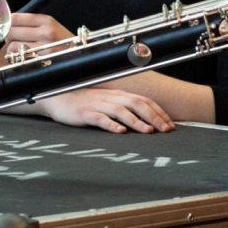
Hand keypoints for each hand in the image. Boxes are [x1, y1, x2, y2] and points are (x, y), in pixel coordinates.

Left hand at [2, 13, 74, 55]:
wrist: (79, 58)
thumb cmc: (64, 44)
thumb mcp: (52, 27)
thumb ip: (33, 24)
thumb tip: (10, 23)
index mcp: (47, 21)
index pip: (16, 17)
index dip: (7, 23)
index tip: (7, 27)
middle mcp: (46, 32)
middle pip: (11, 31)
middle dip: (8, 36)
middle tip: (13, 40)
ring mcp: (44, 47)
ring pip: (12, 45)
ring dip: (12, 49)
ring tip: (21, 50)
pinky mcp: (41, 60)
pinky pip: (19, 57)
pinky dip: (17, 58)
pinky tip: (24, 58)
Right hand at [33, 88, 174, 133]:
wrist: (57, 98)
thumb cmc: (83, 103)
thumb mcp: (106, 103)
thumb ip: (123, 109)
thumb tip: (143, 121)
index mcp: (118, 95)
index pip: (143, 101)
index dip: (158, 112)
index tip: (170, 125)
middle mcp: (111, 98)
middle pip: (137, 104)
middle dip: (154, 117)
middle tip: (166, 130)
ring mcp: (98, 105)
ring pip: (121, 111)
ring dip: (136, 121)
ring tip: (148, 131)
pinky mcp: (85, 113)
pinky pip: (100, 118)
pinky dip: (111, 124)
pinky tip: (120, 132)